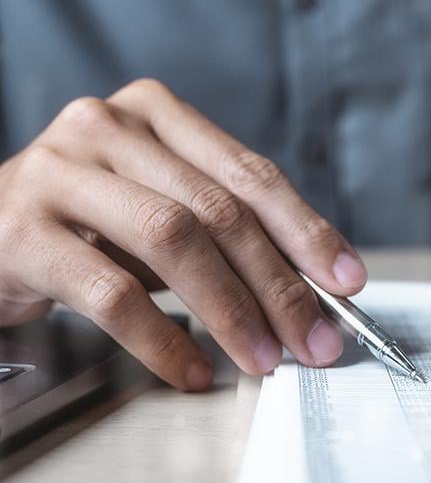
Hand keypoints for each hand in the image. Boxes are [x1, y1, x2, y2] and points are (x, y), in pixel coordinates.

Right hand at [0, 79, 367, 389]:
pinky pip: (110, 292)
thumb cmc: (84, 220)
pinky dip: (162, 338)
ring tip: (263, 358)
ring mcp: (60, 172)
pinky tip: (193, 368)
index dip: (306, 229)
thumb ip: (224, 228)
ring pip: (172, 241)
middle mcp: (108, 127)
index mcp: (156, 113)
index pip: (250, 173)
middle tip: (314, 338)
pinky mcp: (21, 230)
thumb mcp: (158, 204)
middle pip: (219, 210)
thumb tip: (311, 287)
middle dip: (278, 283)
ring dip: (230, 310)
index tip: (346, 279)